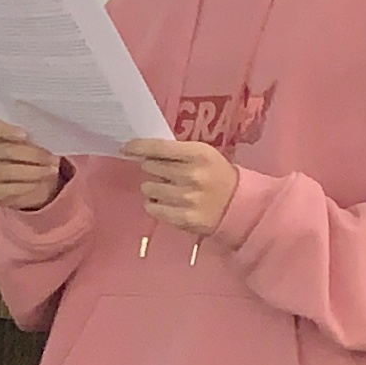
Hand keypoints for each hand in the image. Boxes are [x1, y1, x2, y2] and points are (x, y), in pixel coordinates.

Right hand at [0, 120, 68, 210]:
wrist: (39, 182)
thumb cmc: (37, 158)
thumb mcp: (39, 144)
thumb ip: (37, 137)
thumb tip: (47, 136)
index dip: (6, 131)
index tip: (25, 135)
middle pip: (4, 151)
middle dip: (32, 155)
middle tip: (52, 159)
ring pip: (5, 171)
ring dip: (32, 172)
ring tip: (49, 172)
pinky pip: (5, 189)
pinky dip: (25, 187)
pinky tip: (38, 184)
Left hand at [122, 138, 239, 235]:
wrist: (239, 205)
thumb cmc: (216, 176)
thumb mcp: (203, 155)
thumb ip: (177, 152)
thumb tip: (144, 151)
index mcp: (198, 154)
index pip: (159, 147)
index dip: (139, 146)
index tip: (126, 147)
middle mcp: (191, 174)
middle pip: (150, 167)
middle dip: (152, 169)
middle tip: (163, 173)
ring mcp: (187, 198)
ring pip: (148, 188)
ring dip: (152, 188)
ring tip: (167, 190)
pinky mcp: (183, 218)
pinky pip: (152, 208)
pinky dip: (155, 205)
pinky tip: (167, 203)